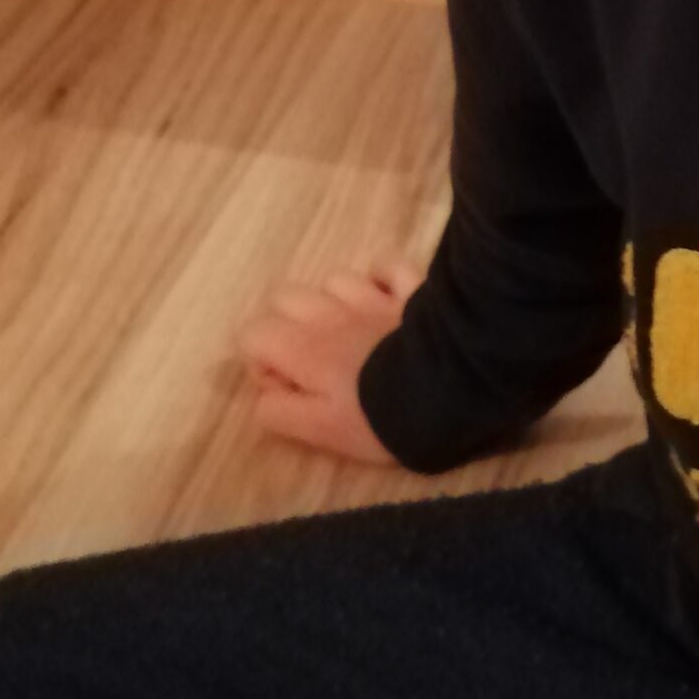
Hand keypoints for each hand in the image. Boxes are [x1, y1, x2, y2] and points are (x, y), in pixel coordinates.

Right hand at [235, 256, 421, 464]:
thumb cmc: (379, 418)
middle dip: (289, 325)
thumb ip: (280, 411)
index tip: (289, 388)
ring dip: (335, 303)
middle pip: (284, 297)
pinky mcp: (410, 290)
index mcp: (303, 349)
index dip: (262, 362)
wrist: (446, 388)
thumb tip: (265, 394)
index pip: (252, 332)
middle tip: (315, 360)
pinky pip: (388, 267)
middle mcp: (329, 314)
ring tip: (355, 334)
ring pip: (333, 280)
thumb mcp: (320, 430)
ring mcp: (371, 296)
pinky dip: (383, 279)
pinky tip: (387, 300)